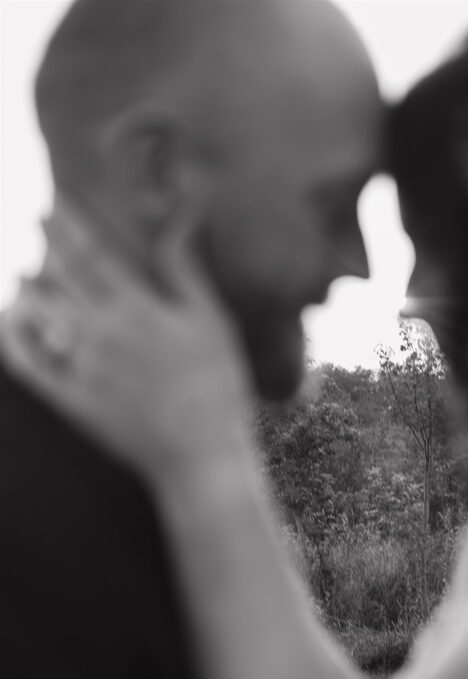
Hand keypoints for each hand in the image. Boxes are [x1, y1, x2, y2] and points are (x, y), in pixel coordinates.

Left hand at [1, 203, 252, 487]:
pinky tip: (13, 322)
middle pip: (57, 277)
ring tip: (24, 276)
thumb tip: (179, 218)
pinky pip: (28, 364)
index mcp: (135, 309)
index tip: (51, 203)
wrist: (201, 457)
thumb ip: (184, 269)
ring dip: (26, 289)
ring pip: (37, 314)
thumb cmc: (217, 386)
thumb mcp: (211, 322)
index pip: (87, 251)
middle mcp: (100, 333)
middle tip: (36, 225)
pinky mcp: (70, 400)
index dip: (64, 223)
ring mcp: (80, 368)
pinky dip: (16, 338)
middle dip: (44, 247)